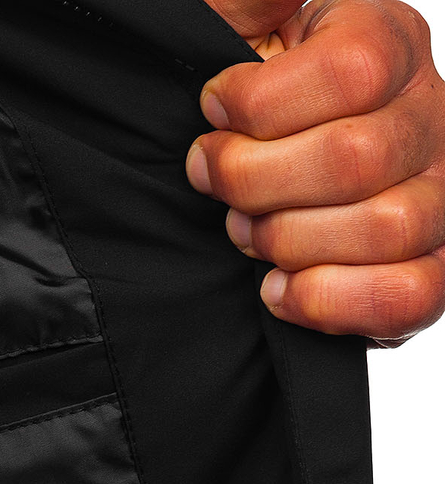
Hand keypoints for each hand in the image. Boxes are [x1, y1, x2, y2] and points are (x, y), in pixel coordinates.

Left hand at [187, 0, 444, 347]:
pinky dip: (326, 301)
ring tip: (248, 233)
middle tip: (218, 183)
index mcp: (390, 43)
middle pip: (357, 157)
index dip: (260, 104)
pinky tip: (277, 286)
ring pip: (385, 229)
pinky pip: (404, 297)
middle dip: (258, 182)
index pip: (349, 70)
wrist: (253, 180)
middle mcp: (430, 117)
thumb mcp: (239, 32)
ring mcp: (438, 198)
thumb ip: (252, 0)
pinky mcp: (430, 271)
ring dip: (289, 241)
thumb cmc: (241, 108)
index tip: (213, 113)